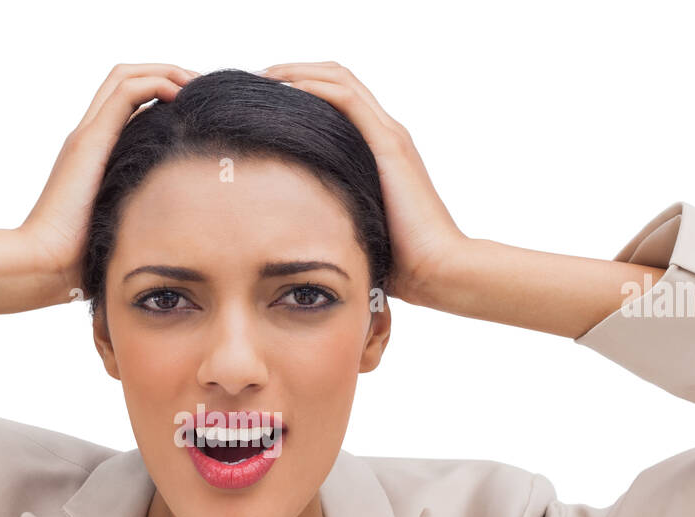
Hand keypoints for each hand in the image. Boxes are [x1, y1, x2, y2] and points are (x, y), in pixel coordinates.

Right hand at [20, 63, 198, 299]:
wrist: (46, 264)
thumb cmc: (83, 258)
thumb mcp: (124, 228)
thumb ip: (143, 215)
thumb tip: (182, 232)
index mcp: (96, 153)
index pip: (129, 103)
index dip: (163, 92)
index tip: (199, 105)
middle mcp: (89, 136)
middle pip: (126, 79)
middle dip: (168, 73)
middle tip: (204, 85)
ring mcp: (86, 136)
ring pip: (125, 76)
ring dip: (165, 71)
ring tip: (197, 82)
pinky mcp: (89, 143)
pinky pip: (124, 94)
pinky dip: (155, 83)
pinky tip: (181, 94)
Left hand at [258, 62, 466, 307]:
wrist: (437, 268)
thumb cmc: (400, 261)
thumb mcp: (357, 227)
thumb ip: (335, 214)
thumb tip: (296, 229)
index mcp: (380, 149)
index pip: (340, 98)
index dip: (303, 87)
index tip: (264, 97)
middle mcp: (386, 133)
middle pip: (337, 78)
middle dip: (294, 71)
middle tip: (257, 78)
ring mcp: (389, 135)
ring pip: (340, 79)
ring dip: (298, 71)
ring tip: (264, 76)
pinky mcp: (388, 146)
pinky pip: (347, 100)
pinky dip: (315, 88)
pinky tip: (287, 88)